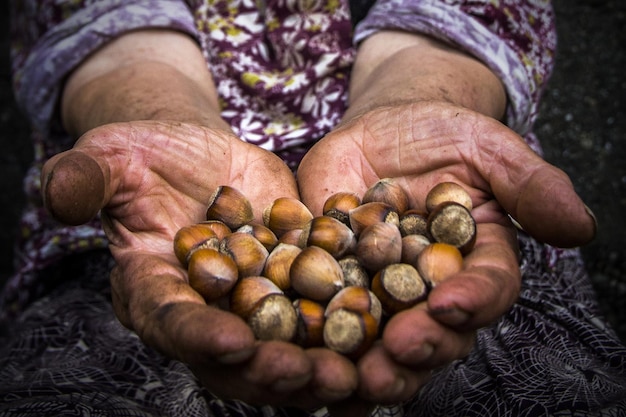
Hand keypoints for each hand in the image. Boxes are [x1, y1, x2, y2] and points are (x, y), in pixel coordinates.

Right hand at [41, 120, 358, 408]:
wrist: (197, 154)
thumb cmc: (146, 157)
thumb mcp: (112, 159)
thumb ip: (86, 179)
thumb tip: (56, 193)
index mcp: (155, 290)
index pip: (172, 320)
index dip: (198, 335)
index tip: (234, 341)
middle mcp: (207, 309)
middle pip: (238, 353)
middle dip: (274, 368)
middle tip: (315, 375)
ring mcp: (255, 299)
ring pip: (287, 343)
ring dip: (323, 362)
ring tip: (362, 372)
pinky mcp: (296, 278)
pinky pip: (324, 309)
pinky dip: (353, 324)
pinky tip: (387, 335)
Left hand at [297, 101, 595, 406]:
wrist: (382, 126)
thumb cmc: (441, 132)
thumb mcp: (486, 145)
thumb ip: (529, 183)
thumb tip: (581, 228)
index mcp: (475, 259)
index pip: (485, 289)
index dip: (473, 302)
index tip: (450, 307)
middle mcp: (430, 285)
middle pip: (433, 329)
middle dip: (417, 347)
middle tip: (395, 355)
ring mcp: (379, 286)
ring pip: (378, 334)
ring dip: (366, 359)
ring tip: (351, 376)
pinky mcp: (331, 277)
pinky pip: (322, 308)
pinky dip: (313, 334)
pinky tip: (301, 355)